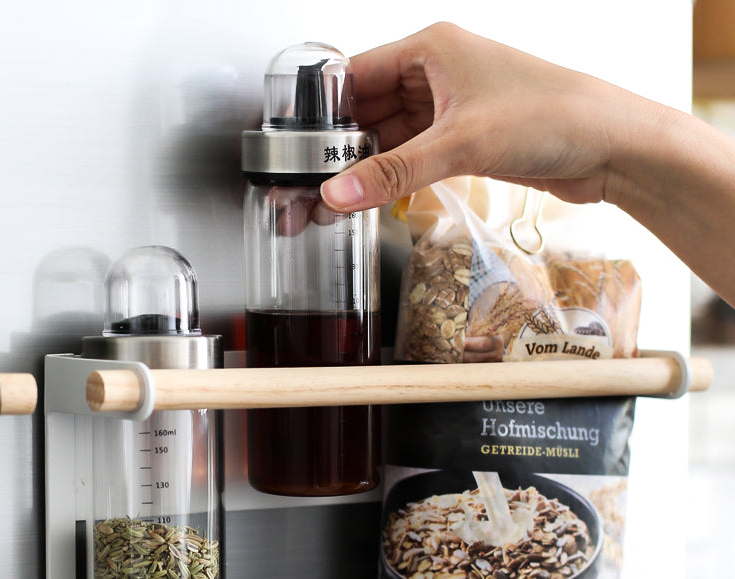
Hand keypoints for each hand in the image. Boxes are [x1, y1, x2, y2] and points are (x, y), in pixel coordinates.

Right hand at [320, 23, 634, 213]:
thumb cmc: (553, 116)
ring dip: (363, 169)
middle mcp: (437, 74)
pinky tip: (373, 200)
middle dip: (338, 149)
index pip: (355, 76)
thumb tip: (337, 192)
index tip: (296, 149)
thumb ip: (393, 174)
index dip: (322, 113)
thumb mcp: (461, 144)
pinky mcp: (463, 139)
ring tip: (334, 201)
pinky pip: (412, 157)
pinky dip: (391, 178)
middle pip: (366, 111)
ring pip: (388, 138)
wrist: (610, 146)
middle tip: (309, 186)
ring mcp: (450, 108)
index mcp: (432, 50)